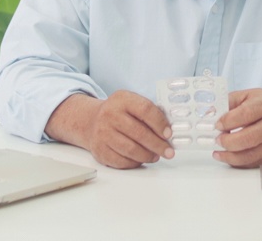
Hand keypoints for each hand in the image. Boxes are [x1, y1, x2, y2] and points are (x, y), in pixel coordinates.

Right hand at [47, 91, 172, 168]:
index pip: (145, 110)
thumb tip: (169, 131)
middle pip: (139, 133)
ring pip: (131, 149)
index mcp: (122, 99)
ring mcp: (103, 133)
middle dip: (158, 145)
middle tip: (168, 152)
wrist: (91, 121)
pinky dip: (135, 162)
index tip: (169, 134)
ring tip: (156, 156)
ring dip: (147, 155)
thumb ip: (149, 113)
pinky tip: (141, 159)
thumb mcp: (131, 103)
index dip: (160, 123)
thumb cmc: (119, 113)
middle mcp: (110, 114)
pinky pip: (121, 161)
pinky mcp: (99, 150)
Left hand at [212, 88, 261, 167]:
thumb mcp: (250, 95)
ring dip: (230, 156)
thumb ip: (230, 101)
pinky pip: (254, 162)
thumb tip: (209, 112)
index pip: (245, 114)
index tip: (216, 125)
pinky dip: (238, 162)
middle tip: (217, 140)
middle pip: (248, 138)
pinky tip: (229, 157)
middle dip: (227, 142)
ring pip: (250, 155)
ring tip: (219, 152)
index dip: (227, 121)